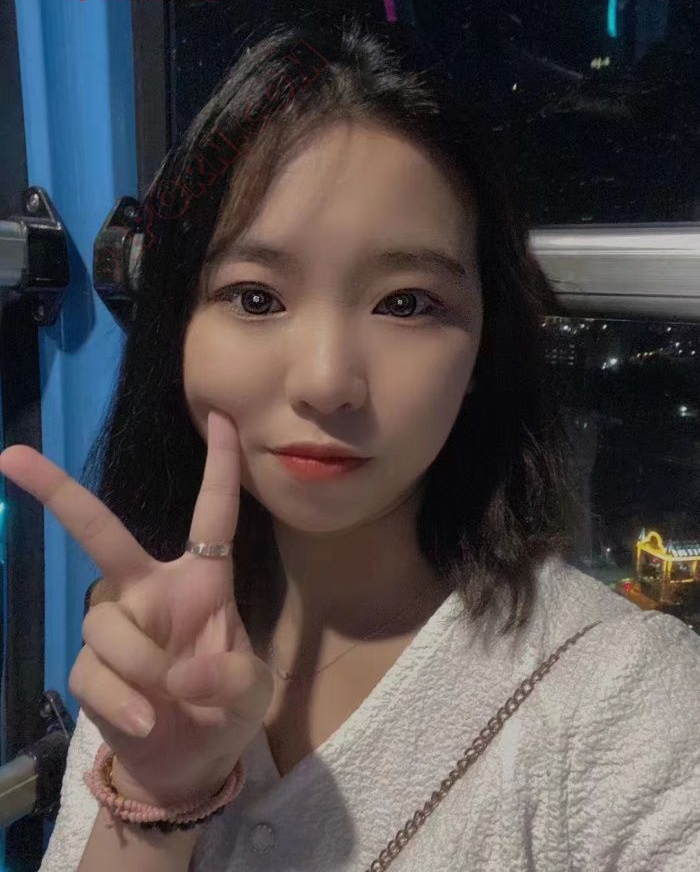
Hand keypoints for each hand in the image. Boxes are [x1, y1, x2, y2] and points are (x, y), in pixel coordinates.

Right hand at [0, 410, 273, 804]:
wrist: (190, 763)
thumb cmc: (225, 710)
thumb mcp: (254, 694)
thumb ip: (236, 676)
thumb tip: (185, 673)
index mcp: (201, 582)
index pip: (213, 515)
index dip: (220, 468)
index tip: (224, 420)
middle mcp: (150, 591)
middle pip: (102, 533)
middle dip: (60, 494)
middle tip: (11, 456)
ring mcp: (116, 628)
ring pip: (104, 621)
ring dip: (141, 662)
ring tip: (171, 698)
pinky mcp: (89, 671)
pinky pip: (91, 672)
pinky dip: (122, 700)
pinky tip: (148, 720)